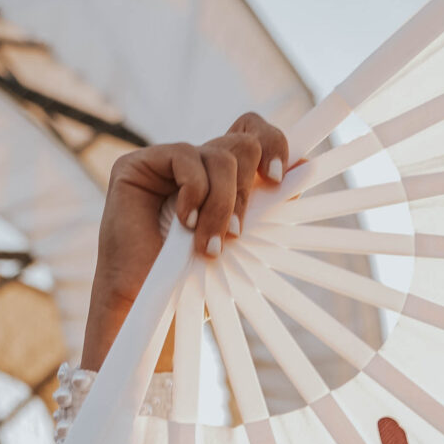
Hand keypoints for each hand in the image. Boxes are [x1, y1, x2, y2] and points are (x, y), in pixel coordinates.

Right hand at [82, 113, 292, 367]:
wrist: (154, 307)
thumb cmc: (198, 282)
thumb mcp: (246, 240)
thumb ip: (268, 203)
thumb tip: (304, 165)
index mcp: (225, 180)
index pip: (253, 135)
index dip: (273, 144)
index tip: (278, 178)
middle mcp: (198, 166)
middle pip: (241, 144)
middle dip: (246, 192)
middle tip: (236, 234)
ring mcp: (168, 163)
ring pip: (220, 156)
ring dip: (222, 204)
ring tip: (210, 244)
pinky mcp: (139, 164)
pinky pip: (186, 157)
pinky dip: (195, 192)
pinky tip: (185, 222)